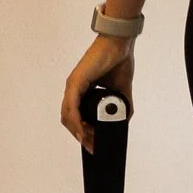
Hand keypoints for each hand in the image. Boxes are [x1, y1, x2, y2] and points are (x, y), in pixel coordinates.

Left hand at [61, 36, 136, 150]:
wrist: (119, 45)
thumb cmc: (119, 62)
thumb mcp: (121, 90)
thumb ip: (121, 105)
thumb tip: (124, 121)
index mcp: (83, 91)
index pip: (77, 115)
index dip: (83, 131)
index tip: (93, 143)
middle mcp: (74, 90)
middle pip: (70, 119)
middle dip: (80, 136)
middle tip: (92, 147)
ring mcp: (73, 86)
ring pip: (68, 116)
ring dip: (77, 132)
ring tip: (89, 142)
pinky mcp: (75, 83)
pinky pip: (71, 107)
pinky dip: (76, 122)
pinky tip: (82, 132)